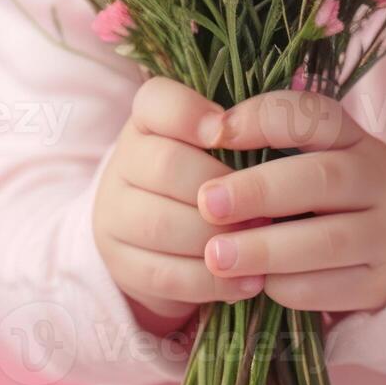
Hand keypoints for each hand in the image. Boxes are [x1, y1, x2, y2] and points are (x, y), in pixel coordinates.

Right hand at [93, 78, 266, 335]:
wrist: (161, 237)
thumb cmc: (209, 179)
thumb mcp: (221, 148)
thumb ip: (241, 134)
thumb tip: (271, 133)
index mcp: (148, 122)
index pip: (156, 101)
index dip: (190, 114)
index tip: (224, 133)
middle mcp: (123, 162)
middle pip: (165, 166)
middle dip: (222, 191)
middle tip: (267, 209)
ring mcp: (114, 213)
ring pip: (161, 224)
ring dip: (219, 239)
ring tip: (262, 247)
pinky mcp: (121, 263)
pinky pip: (164, 275)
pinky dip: (213, 283)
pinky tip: (249, 283)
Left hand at [196, 90, 385, 312]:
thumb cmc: (329, 190)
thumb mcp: (312, 155)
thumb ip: (267, 145)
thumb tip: (203, 140)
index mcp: (352, 138)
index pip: (314, 115)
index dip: (262, 119)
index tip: (213, 134)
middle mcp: (377, 180)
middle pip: (322, 179)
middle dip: (258, 192)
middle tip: (207, 204)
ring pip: (327, 241)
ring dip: (265, 249)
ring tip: (215, 255)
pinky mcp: (379, 283)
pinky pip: (329, 287)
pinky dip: (286, 286)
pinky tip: (252, 282)